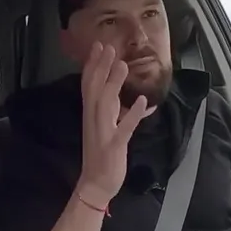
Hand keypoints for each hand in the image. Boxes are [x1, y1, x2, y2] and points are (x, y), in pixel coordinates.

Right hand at [77, 42, 155, 204]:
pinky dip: (132, 115)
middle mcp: (94, 120)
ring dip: (114, 84)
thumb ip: (121, 114)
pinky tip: (141, 102)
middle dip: (101, 67)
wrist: (95, 184)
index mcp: (91, 115)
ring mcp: (103, 132)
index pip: (89, 86)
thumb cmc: (103, 156)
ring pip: (106, 104)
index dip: (92, 65)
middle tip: (108, 46)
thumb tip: (139, 100)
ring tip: (123, 65)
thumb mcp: (111, 130)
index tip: (98, 45)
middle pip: (95, 89)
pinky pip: (123, 129)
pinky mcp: (113, 146)